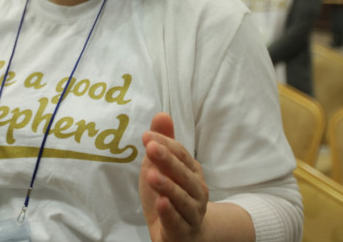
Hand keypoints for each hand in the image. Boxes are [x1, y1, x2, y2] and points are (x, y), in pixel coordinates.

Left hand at [140, 112, 208, 241]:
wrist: (185, 237)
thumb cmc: (171, 197)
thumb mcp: (162, 168)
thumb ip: (163, 144)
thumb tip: (162, 114)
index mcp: (192, 173)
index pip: (181, 155)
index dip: (165, 144)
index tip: (146, 136)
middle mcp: (196, 191)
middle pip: (184, 174)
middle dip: (168, 160)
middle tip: (151, 148)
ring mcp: (192, 213)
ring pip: (182, 199)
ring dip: (168, 186)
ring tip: (152, 176)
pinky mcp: (183, 232)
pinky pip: (177, 222)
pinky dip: (170, 213)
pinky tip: (161, 204)